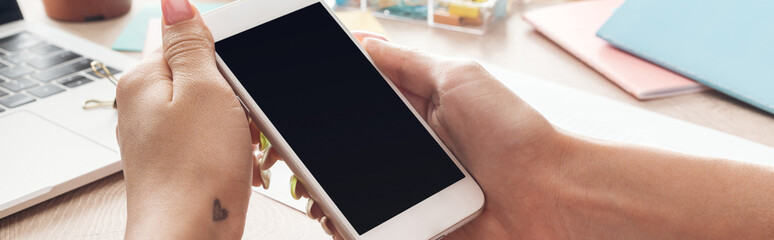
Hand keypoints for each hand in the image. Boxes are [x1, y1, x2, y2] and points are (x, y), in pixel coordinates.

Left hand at [117, 0, 276, 237]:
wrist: (189, 238)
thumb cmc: (194, 173)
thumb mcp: (204, 90)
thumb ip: (190, 42)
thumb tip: (175, 2)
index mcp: (144, 79)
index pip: (185, 39)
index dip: (223, 57)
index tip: (236, 81)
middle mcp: (144, 106)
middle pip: (201, 76)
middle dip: (233, 94)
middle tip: (241, 116)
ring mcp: (160, 137)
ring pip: (212, 110)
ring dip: (238, 124)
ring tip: (240, 146)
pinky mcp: (177, 162)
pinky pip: (212, 140)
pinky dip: (232, 148)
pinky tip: (239, 164)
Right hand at [292, 35, 570, 238]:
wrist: (551, 196)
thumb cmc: (513, 134)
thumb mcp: (459, 80)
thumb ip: (408, 64)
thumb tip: (364, 45)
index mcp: (418, 113)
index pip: (360, 107)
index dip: (326, 109)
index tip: (295, 111)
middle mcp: (411, 152)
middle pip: (347, 153)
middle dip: (314, 156)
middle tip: (290, 154)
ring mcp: (412, 192)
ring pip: (352, 194)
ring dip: (324, 193)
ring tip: (312, 192)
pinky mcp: (417, 226)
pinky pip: (373, 228)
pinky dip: (348, 226)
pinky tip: (334, 219)